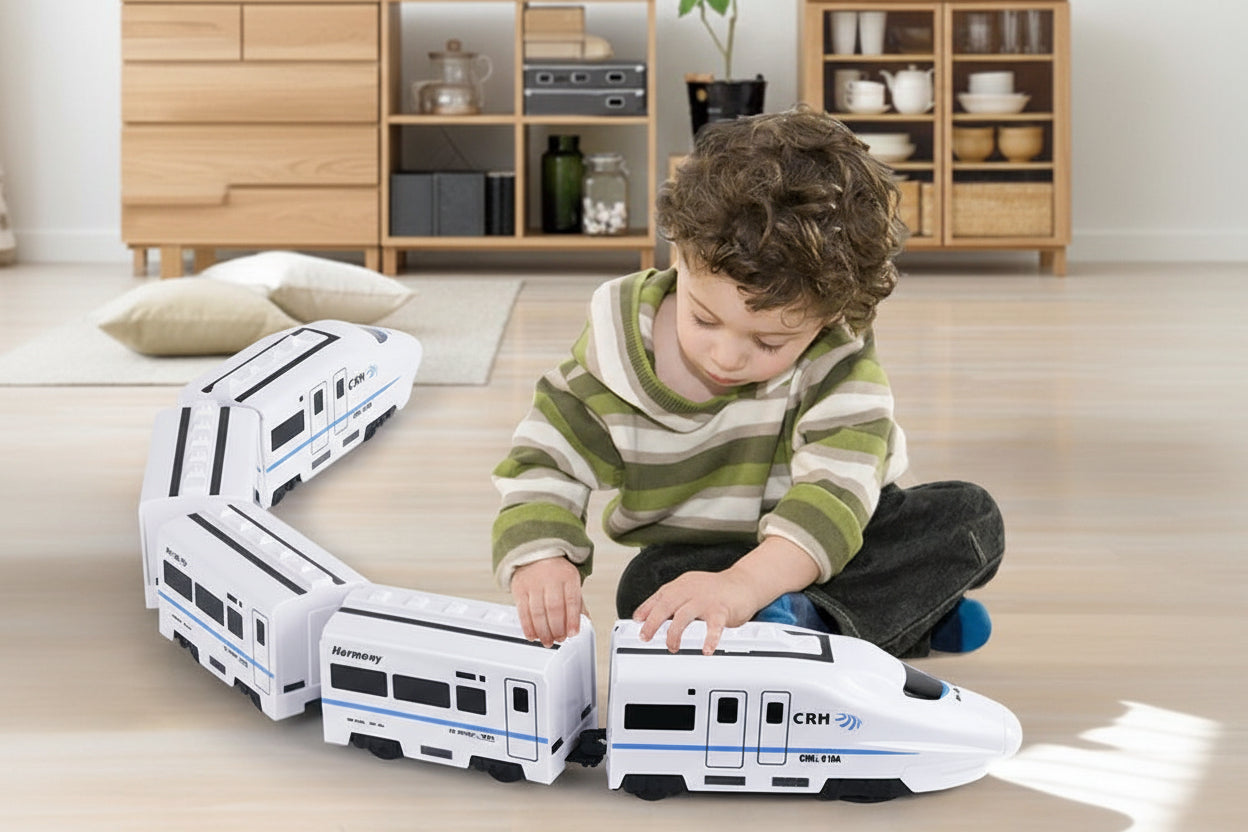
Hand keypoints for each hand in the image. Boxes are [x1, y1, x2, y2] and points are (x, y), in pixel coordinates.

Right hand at [510, 557, 582, 646]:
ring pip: (538, 612)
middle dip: (557, 629)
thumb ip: (577, 602)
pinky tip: (533, 636)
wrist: (535, 554)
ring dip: (543, 632)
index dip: (572, 620)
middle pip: (554, 608)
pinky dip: (528, 627)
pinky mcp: (519, 589)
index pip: (572, 600)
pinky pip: (523, 612)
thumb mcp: (570, 582)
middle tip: (560, 639)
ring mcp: (533, 583)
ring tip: (548, 641)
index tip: (573, 633)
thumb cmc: (556, 572)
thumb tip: (585, 622)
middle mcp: (550, 578)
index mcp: (568, 576)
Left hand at [632, 569, 760, 654]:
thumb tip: (647, 615)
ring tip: (672, 646)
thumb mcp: (690, 590)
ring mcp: (706, 600)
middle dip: (653, 622)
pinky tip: (706, 650)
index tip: (637, 621)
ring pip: (684, 615)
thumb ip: (671, 600)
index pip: (660, 596)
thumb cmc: (716, 590)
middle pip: (667, 604)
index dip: (646, 609)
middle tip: (645, 636)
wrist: (744, 582)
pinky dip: (709, 639)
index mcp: (682, 585)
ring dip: (674, 633)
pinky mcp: (722, 610)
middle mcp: (692, 590)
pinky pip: (714, 626)